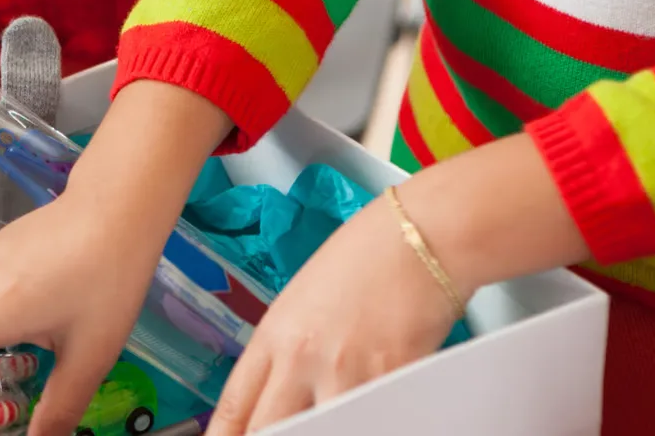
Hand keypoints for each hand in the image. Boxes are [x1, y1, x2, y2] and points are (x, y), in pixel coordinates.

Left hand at [205, 199, 459, 433]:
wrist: (421, 238)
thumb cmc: (364, 259)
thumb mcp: (301, 302)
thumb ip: (285, 352)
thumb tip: (277, 394)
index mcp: (274, 336)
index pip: (233, 406)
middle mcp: (303, 359)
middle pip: (267, 429)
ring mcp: (347, 374)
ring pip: (320, 433)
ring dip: (322, 432)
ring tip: (328, 422)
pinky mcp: (392, 382)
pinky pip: (373, 420)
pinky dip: (368, 422)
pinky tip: (367, 415)